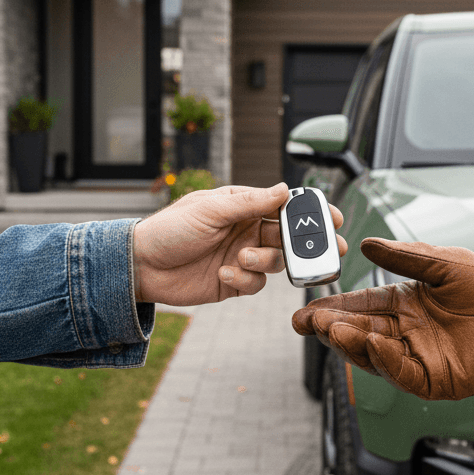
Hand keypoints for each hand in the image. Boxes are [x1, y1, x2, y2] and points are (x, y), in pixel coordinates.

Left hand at [133, 183, 346, 305]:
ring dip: (263, 262)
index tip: (332, 218)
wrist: (141, 266)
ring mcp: (242, 257)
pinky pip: (255, 284)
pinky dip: (244, 280)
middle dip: (308, 244)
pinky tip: (223, 275)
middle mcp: (246, 230)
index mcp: (243, 206)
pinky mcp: (233, 282)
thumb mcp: (210, 210)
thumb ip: (250, 203)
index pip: (284, 206)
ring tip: (241, 260)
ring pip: (275, 262)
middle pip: (288, 237)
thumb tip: (284, 190)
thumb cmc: (169, 229)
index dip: (309, 212)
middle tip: (329, 250)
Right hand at [291, 238, 473, 400]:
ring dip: (350, 344)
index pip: (359, 308)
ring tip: (333, 330)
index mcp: (405, 305)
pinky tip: (372, 344)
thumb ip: (403, 256)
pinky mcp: (437, 381)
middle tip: (311, 321)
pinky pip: (402, 374)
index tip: (308, 309)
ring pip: (373, 356)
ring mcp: (420, 358)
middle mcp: (407, 333)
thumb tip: (365, 246)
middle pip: (358, 334)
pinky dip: (384, 361)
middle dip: (332, 328)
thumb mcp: (442, 263)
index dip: (332, 309)